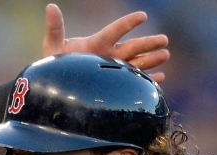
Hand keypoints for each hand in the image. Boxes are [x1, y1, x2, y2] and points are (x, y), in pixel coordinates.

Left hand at [42, 4, 169, 80]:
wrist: (57, 86)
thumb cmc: (56, 65)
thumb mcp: (53, 46)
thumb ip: (55, 28)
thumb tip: (51, 7)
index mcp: (97, 43)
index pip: (115, 31)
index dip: (128, 23)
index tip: (142, 16)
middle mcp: (109, 55)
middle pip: (132, 47)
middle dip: (148, 43)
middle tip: (164, 40)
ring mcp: (114, 70)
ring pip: (137, 63)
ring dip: (152, 59)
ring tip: (165, 55)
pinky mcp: (115, 85)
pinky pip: (134, 82)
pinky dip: (147, 81)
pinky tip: (159, 79)